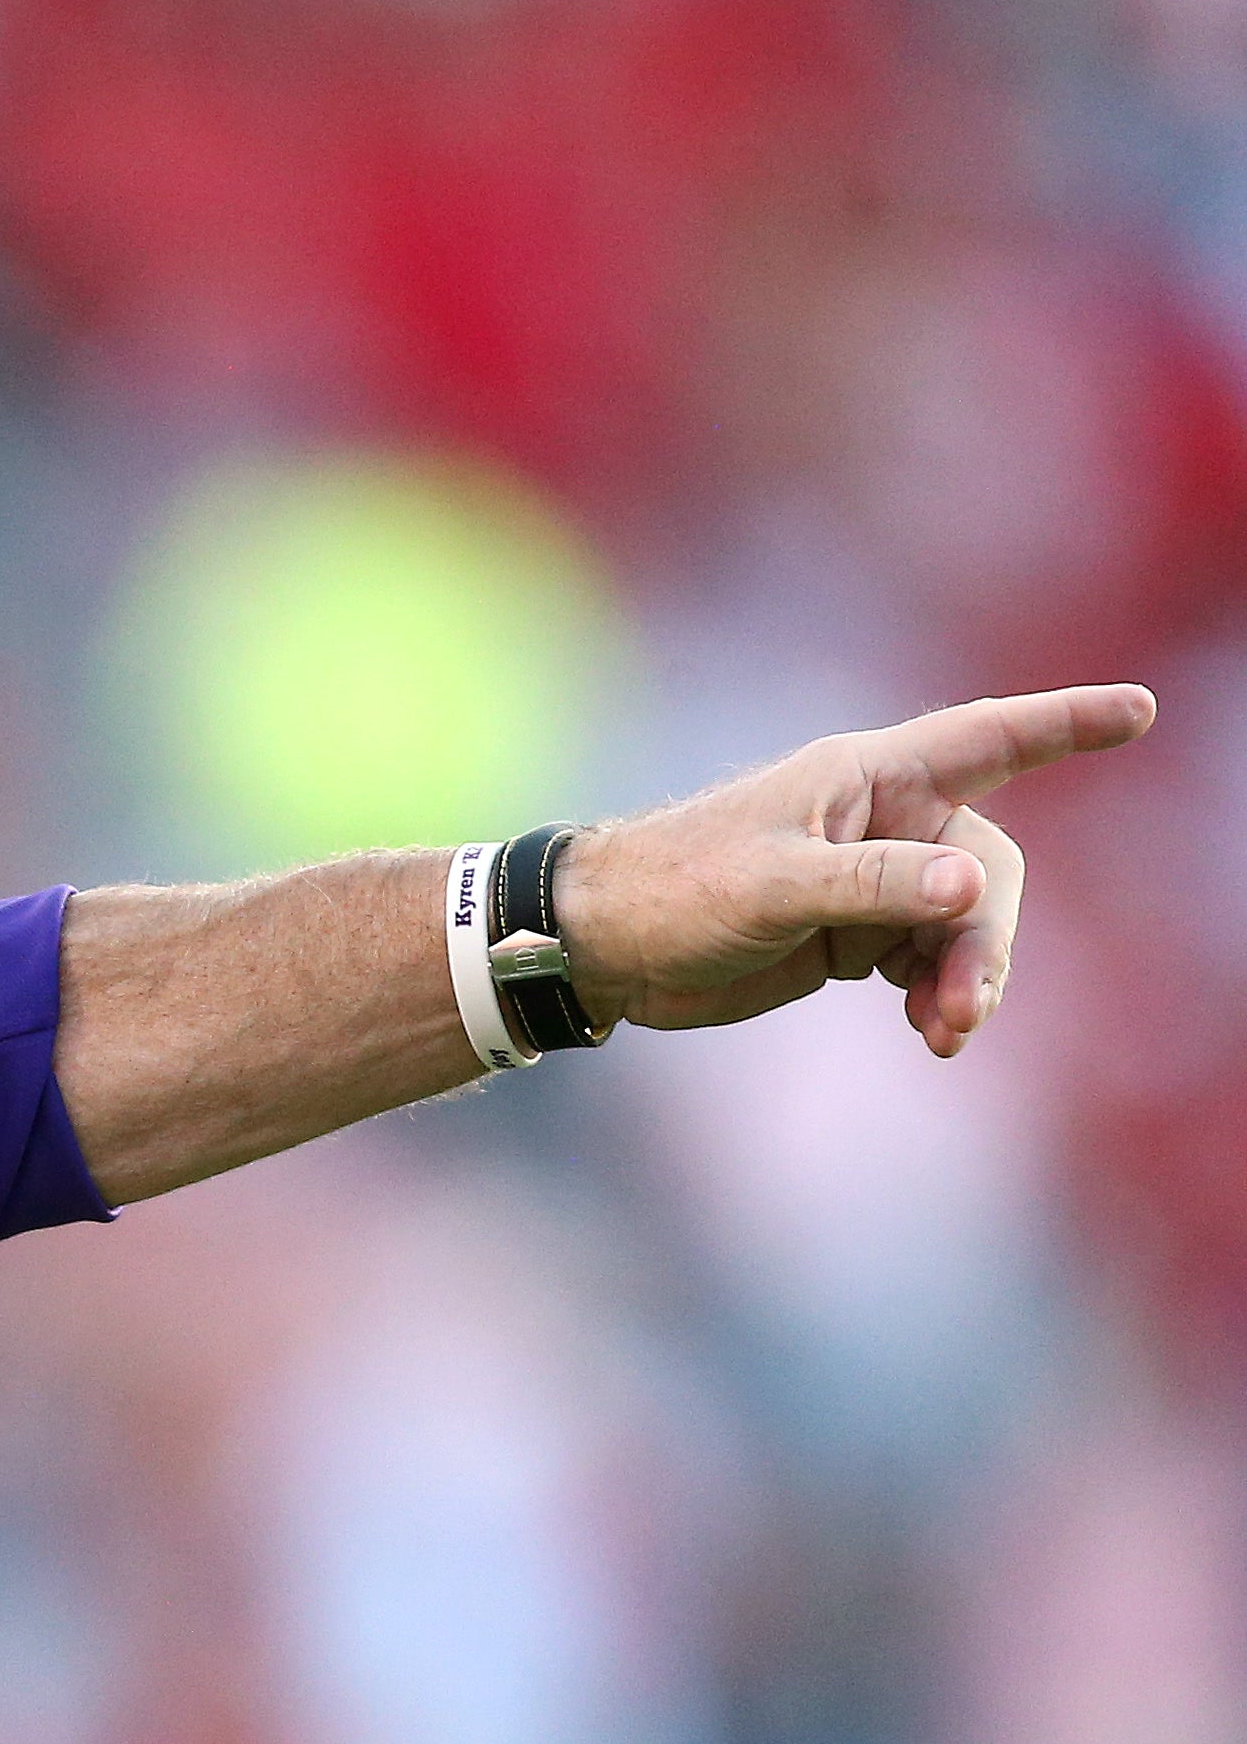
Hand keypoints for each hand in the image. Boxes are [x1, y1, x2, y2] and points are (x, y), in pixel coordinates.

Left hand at [555, 685, 1154, 1055]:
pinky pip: (929, 959)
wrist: (604, 947)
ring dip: (968, 978)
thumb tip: (971, 889)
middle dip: (988, 940)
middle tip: (963, 1009)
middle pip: (987, 871)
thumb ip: (872, 888)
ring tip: (943, 1032)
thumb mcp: (772, 889)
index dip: (1065, 723)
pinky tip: (928, 1030)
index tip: (1140, 711)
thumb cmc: (672, 891)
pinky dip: (939, 993)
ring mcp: (872, 879)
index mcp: (867, 778)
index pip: (987, 739)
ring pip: (966, 925)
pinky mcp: (855, 933)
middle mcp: (882, 820)